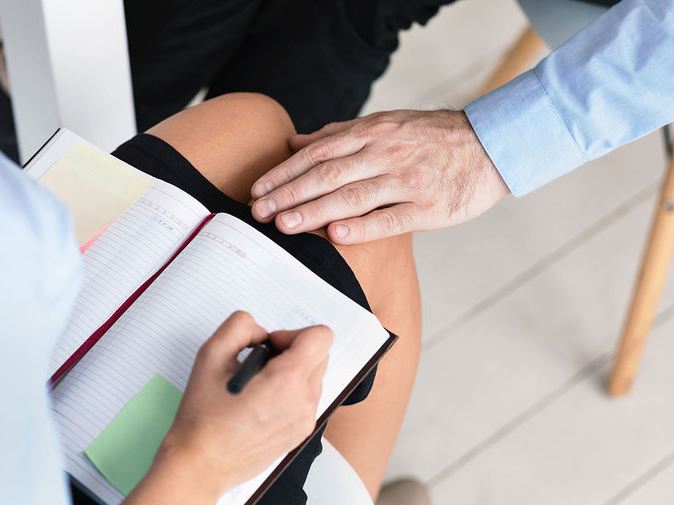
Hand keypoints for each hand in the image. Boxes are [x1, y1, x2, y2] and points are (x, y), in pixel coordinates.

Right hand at [126, 312, 331, 503]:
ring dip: (290, 372)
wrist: (202, 463)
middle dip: (292, 350)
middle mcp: (303, 401)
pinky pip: (306, 398)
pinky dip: (289, 392)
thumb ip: (239, 327)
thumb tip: (261, 332)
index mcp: (286, 381)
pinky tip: (260, 402)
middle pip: (319, 354)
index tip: (270, 346)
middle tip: (259, 363)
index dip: (293, 333)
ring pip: (313, 376)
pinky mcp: (300, 432)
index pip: (321, 337)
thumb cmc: (204, 417)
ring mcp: (304, 419)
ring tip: (257, 386)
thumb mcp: (210, 355)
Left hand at [250, 110, 509, 243]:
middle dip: (289, 194)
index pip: (317, 154)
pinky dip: (362, 227)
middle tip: (259, 213)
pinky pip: (391, 218)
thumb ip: (340, 134)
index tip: (258, 191)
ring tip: (285, 226)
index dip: (285, 173)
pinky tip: (335, 235)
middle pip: (328, 175)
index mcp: (372, 133)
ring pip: (353, 196)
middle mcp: (386, 153)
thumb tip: (297, 142)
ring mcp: (408, 180)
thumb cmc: (430, 137)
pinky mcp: (429, 206)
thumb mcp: (385, 124)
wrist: (489, 145)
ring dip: (315, 211)